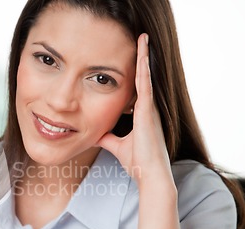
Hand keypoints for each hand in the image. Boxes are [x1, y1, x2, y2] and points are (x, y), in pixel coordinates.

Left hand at [96, 33, 172, 187]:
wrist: (150, 174)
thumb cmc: (138, 162)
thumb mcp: (116, 146)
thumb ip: (107, 138)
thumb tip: (95, 134)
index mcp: (140, 114)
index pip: (136, 87)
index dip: (135, 71)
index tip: (132, 56)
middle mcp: (147, 108)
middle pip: (143, 76)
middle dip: (141, 58)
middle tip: (140, 38)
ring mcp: (149, 108)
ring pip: (145, 76)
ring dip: (144, 57)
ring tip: (142, 38)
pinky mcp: (148, 112)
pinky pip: (145, 86)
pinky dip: (143, 70)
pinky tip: (142, 55)